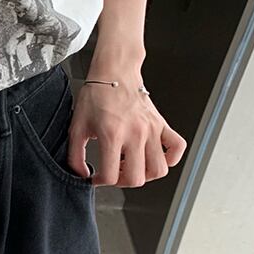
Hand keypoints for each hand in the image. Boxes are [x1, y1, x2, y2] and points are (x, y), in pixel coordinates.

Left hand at [68, 64, 187, 186]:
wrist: (114, 72)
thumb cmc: (96, 96)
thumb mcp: (76, 127)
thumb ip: (75, 155)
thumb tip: (82, 174)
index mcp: (112, 134)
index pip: (111, 176)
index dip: (100, 182)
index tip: (96, 177)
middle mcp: (136, 133)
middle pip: (137, 178)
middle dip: (122, 182)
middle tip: (114, 172)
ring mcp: (152, 129)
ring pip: (159, 169)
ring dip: (144, 174)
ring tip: (131, 165)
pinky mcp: (162, 124)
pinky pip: (178, 148)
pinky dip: (170, 158)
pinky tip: (153, 157)